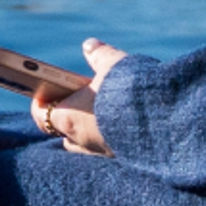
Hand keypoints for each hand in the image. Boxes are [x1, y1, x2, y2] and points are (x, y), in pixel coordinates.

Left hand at [30, 39, 127, 156]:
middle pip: (63, 132)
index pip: (42, 116)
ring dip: (87, 131)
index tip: (44, 92)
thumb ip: (99, 55)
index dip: (40, 104)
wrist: (165, 120)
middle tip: (76, 100)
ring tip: (100, 112)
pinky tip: (122, 124)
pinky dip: (108, 138)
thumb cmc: (130, 91)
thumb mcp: (114, 64)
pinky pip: (107, 150)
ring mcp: (101, 153)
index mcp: (69, 118)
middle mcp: (81, 141)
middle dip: (67, 118)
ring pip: (85, 145)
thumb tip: (90, 45)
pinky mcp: (123, 160)